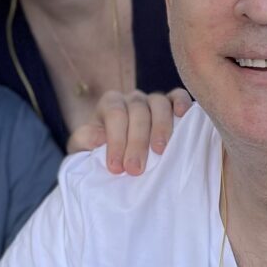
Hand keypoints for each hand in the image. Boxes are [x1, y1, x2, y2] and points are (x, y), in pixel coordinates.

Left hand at [66, 89, 192, 174]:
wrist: (120, 157)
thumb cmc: (102, 153)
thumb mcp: (84, 148)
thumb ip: (85, 140)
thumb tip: (99, 138)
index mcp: (110, 104)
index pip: (114, 114)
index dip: (116, 140)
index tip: (116, 167)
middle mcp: (132, 99)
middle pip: (137, 111)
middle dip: (136, 142)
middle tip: (135, 169)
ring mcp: (154, 100)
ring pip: (159, 104)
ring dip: (160, 127)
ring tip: (160, 151)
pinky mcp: (172, 105)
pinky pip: (179, 97)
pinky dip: (182, 102)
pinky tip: (183, 115)